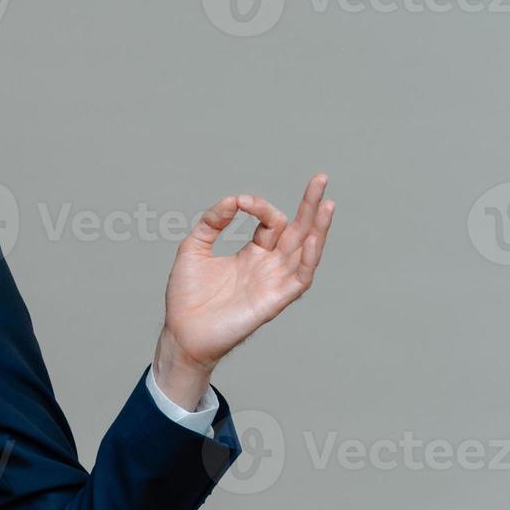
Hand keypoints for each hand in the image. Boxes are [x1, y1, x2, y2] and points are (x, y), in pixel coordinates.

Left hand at [155, 174, 335, 405]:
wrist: (182, 331)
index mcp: (252, 253)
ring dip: (318, 227)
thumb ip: (212, 222)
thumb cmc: (186, 295)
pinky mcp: (275, 300)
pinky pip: (301, 277)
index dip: (258, 206)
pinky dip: (309, 258)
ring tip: (327, 204)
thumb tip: (234, 199)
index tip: (240, 201)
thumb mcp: (194, 248)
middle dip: (310, 205)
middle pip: (298, 231)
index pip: (270, 222)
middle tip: (321, 177)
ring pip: (306, 251)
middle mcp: (269, 265)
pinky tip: (314, 237)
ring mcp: (274, 282)